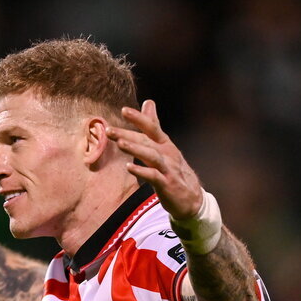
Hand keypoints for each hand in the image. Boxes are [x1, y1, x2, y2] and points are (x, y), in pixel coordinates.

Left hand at [106, 100, 203, 221]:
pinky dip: (142, 171)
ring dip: (135, 148)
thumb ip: (153, 126)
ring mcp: (168, 169)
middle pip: (146, 141)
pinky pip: (154, 176)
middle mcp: (167, 154)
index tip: (123, 110)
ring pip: (151, 155)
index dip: (139, 118)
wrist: (192, 199)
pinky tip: (129, 167)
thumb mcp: (164, 147)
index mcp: (165, 144)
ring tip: (119, 143)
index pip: (152, 127)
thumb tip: (148, 102)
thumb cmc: (173, 171)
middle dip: (127, 134)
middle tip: (108, 130)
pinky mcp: (167, 184)